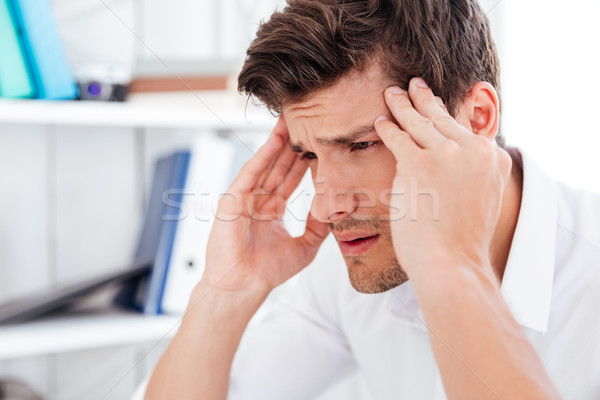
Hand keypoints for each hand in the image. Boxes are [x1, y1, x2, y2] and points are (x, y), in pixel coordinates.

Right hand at [201, 117, 329, 295]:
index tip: (317, 145)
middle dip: (291, 146)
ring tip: (291, 121)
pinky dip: (263, 156)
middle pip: (277, 168)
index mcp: (269, 212)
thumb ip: (319, 228)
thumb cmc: (267, 272)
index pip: (289, 181)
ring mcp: (243, 199)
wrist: (244, 286)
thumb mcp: (304, 246)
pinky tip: (275, 140)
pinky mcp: (232, 199)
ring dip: (278, 143)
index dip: (302, 163)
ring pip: (265, 165)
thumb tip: (335, 212)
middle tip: (305, 123)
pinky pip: (251, 172)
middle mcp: (256, 202)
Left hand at [374, 78, 511, 275]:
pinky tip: (380, 121)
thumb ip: (473, 178)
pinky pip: (399, 138)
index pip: (464, 131)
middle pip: (443, 119)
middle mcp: (475, 151)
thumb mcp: (481, 203)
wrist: (452, 264)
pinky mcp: (420, 163)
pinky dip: (387, 127)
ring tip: (392, 94)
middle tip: (413, 85)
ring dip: (402, 105)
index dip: (447, 116)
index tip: (435, 105)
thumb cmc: (461, 244)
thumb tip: (454, 170)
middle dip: (424, 99)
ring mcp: (448, 155)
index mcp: (493, 160)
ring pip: (420, 122)